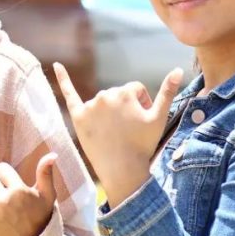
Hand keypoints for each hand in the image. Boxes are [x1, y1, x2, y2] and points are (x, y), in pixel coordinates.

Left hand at [53, 62, 182, 207]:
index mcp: (125, 92)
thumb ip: (168, 91)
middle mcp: (105, 95)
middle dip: (125, 108)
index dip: (142, 104)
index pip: (135, 89)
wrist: (122, 170)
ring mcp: (90, 106)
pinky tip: (56, 65)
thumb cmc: (143, 144)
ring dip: (109, 111)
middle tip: (129, 131)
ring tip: (115, 133)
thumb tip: (178, 68)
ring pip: (102, 101)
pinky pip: (69, 94)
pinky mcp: (78, 117)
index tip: (142, 122)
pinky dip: (62, 78)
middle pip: (118, 94)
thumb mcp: (159, 118)